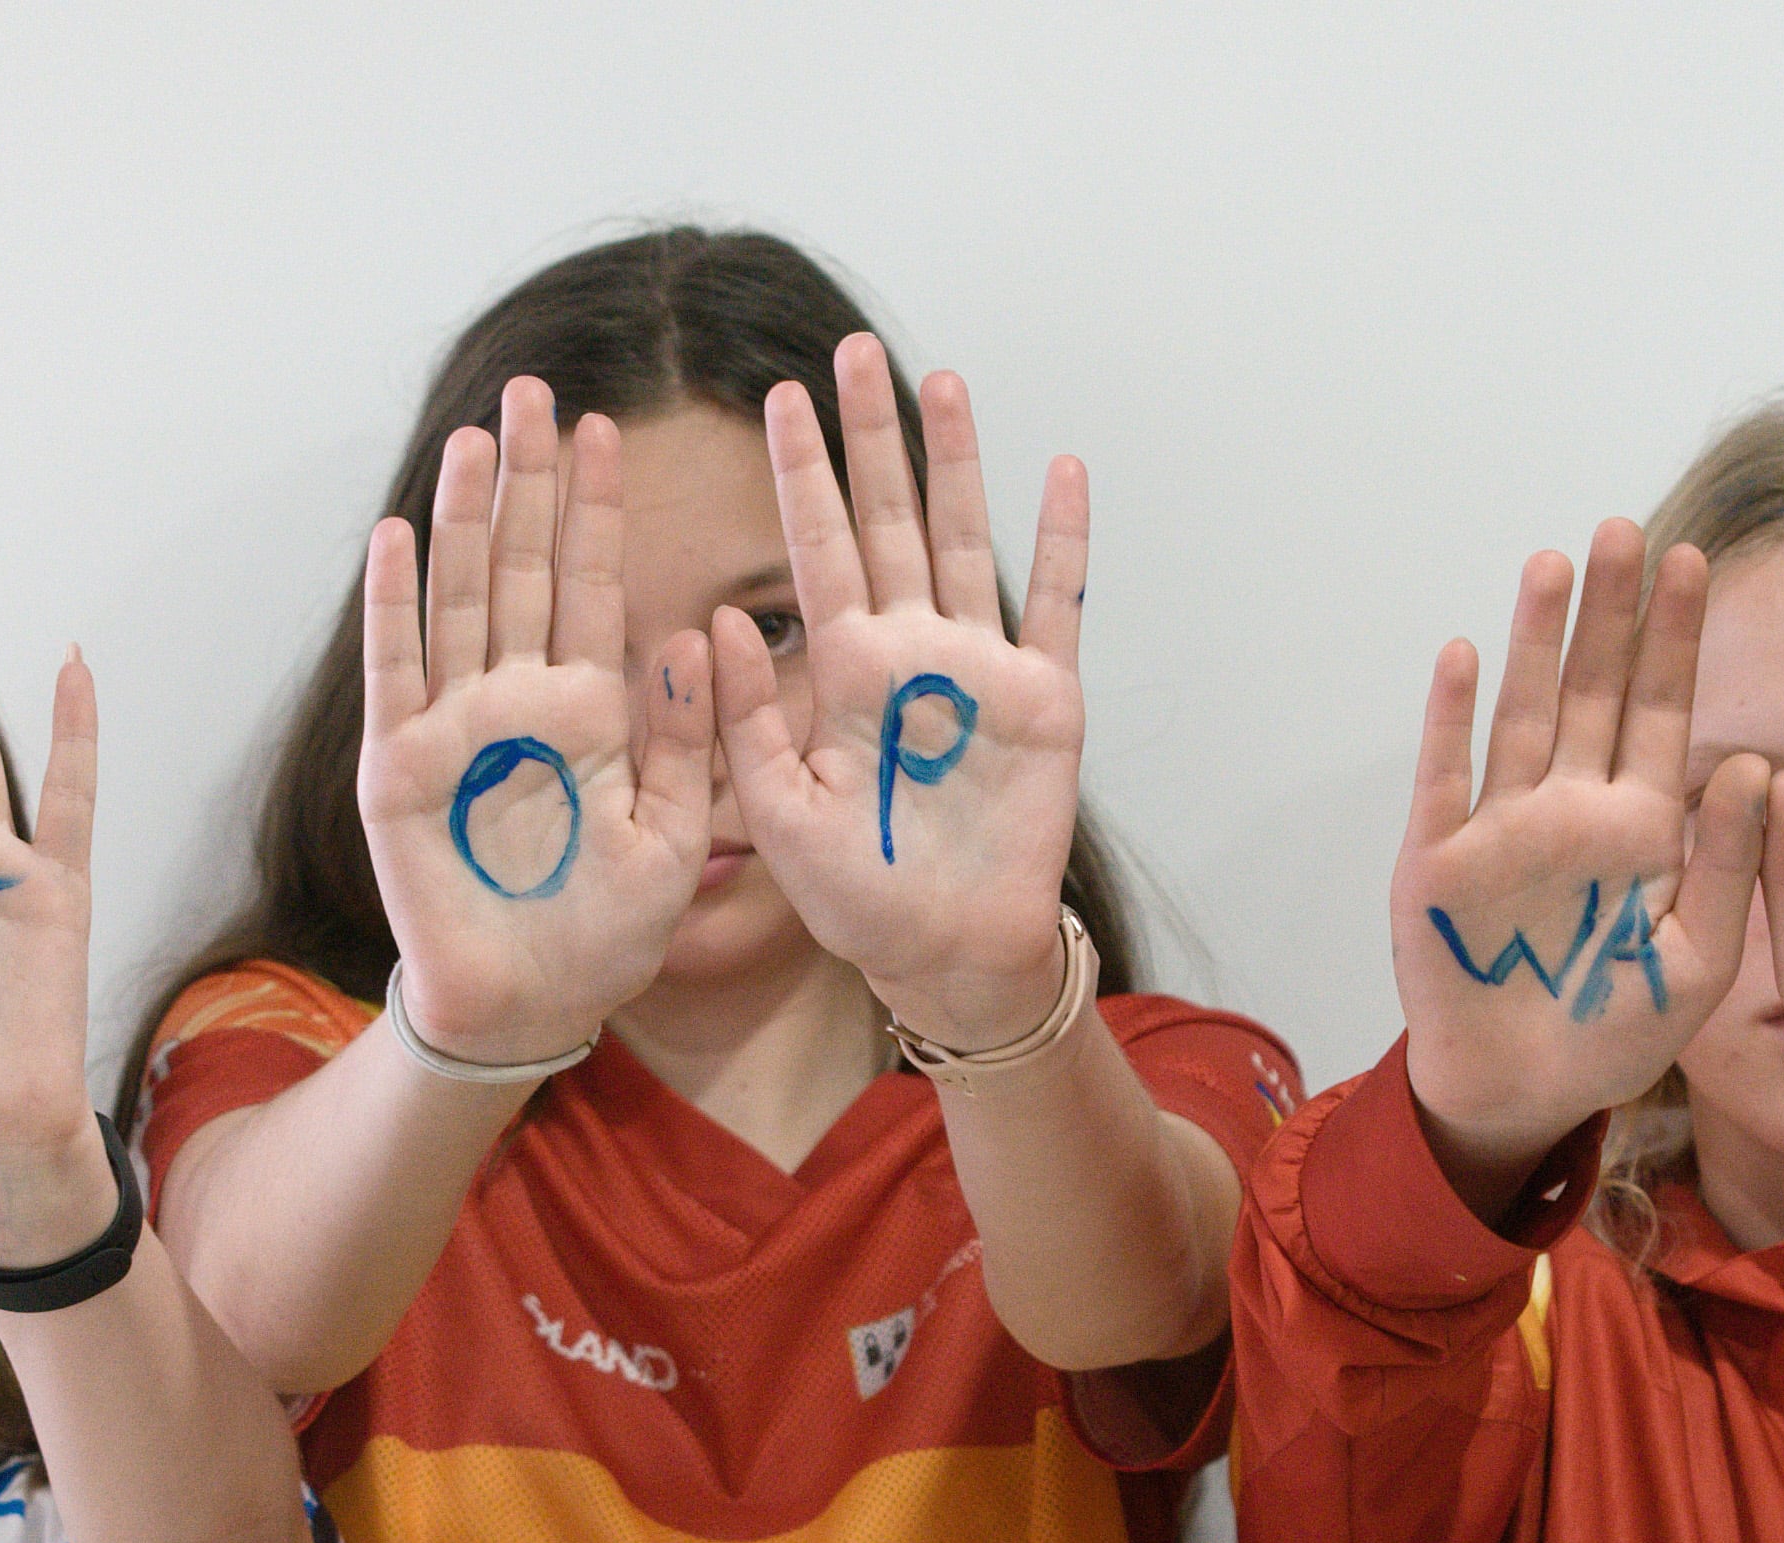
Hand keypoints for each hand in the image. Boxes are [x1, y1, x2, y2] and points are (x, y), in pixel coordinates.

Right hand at [355, 378, 711, 1064]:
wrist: (529, 1007)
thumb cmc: (605, 932)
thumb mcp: (674, 836)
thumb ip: (687, 739)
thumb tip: (699, 631)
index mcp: (589, 711)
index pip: (591, 586)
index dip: (594, 510)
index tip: (606, 429)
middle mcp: (518, 700)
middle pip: (520, 569)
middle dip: (528, 483)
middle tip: (535, 392)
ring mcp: (454, 725)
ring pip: (459, 599)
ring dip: (464, 519)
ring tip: (476, 440)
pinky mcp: (399, 765)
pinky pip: (396, 670)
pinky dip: (395, 605)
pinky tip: (398, 533)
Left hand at [714, 338, 1088, 1048]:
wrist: (947, 952)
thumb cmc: (858, 896)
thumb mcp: (778, 815)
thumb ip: (748, 722)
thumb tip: (719, 621)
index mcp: (842, 671)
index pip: (815, 548)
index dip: (799, 473)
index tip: (781, 395)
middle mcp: (910, 650)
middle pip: (890, 519)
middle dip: (872, 436)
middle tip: (854, 349)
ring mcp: (980, 668)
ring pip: (967, 539)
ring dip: (958, 461)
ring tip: (945, 381)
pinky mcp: (1044, 699)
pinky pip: (1058, 604)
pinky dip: (1064, 539)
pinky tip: (1064, 468)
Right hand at [1392, 523, 1783, 1188]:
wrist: (1522, 1092)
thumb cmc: (1616, 1031)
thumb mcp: (1701, 961)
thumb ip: (1728, 866)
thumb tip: (1751, 761)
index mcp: (1643, 827)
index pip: (1666, 710)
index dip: (1678, 638)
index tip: (1697, 561)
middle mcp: (1574, 809)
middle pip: (1594, 690)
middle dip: (1610, 612)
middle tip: (1625, 529)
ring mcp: (1503, 828)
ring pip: (1523, 714)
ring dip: (1533, 640)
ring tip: (1551, 563)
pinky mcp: (1440, 861)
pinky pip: (1446, 778)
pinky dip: (1452, 719)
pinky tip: (1463, 653)